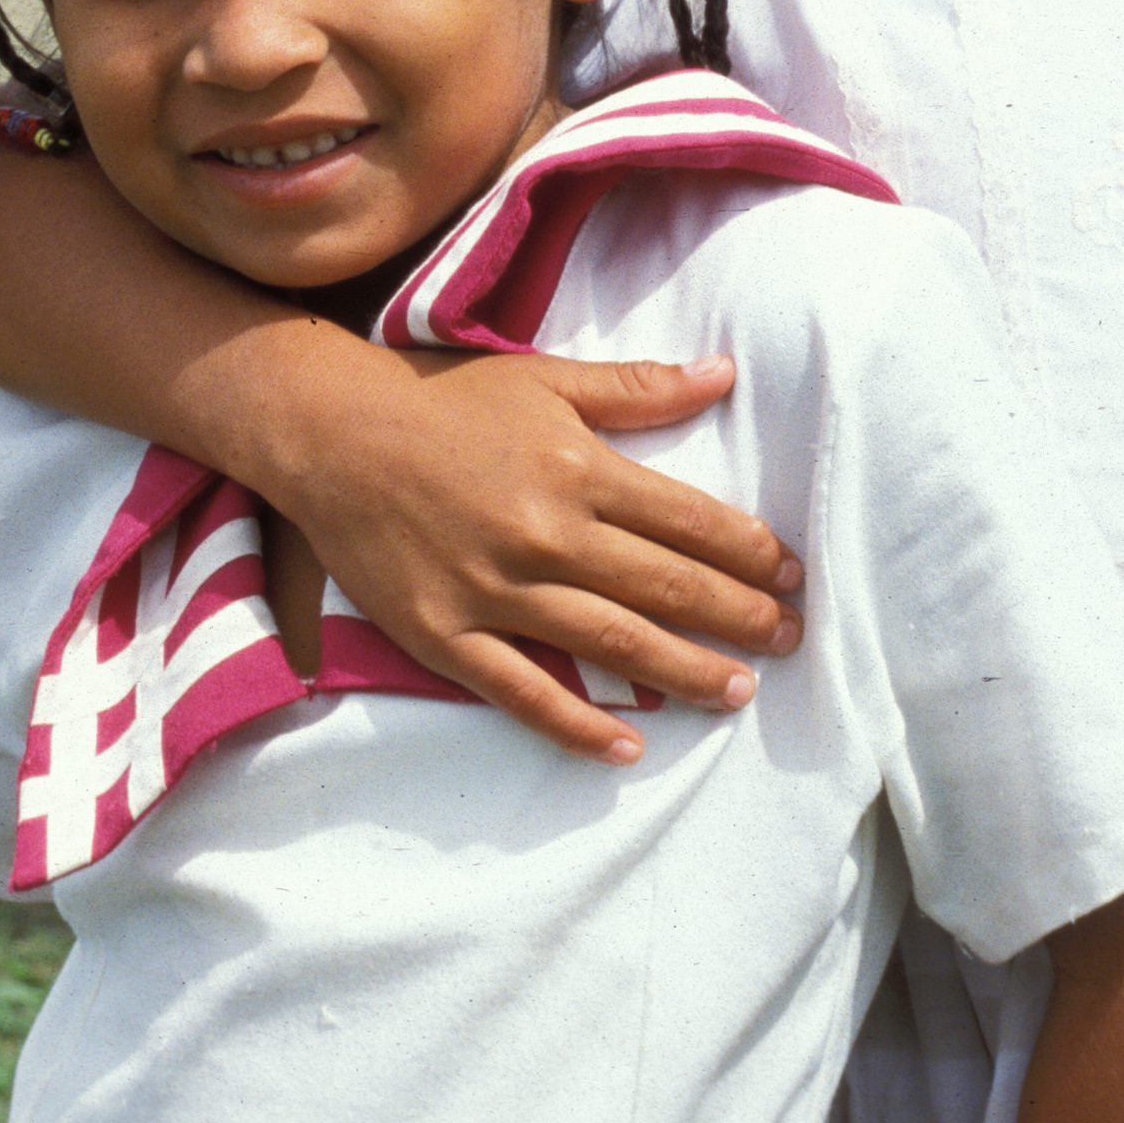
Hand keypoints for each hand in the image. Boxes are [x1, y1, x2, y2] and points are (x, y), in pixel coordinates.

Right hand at [269, 347, 806, 758]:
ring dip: (683, 672)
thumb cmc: (444, 400)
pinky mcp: (444, 634)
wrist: (330, 432)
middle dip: (739, 616)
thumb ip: (638, 387)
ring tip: (738, 693)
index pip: (688, 521)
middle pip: (663, 587)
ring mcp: (494, 590)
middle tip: (792, 639)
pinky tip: (628, 747)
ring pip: (609, 644)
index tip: (793, 574)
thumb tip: (725, 375)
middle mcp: (545, 534)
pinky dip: (577, 724)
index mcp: (577, 468)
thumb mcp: (547, 379)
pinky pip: (522, 691)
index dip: (750, 552)